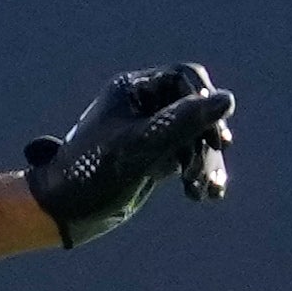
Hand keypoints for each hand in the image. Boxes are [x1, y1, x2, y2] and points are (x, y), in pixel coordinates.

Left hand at [22, 63, 235, 247]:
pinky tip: (206, 195)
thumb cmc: (92, 172)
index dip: (206, 102)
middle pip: (195, 109)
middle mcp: (143, 105)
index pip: (185, 78)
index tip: (216, 135)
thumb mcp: (141, 146)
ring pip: (195, 137)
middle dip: (206, 143)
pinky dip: (199, 174)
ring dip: (206, 163)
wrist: (63, 212)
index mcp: (133, 90)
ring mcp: (149, 131)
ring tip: (205, 192)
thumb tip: (227, 99)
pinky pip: (188, 157)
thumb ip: (184, 121)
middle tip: (206, 172)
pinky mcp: (154, 157)